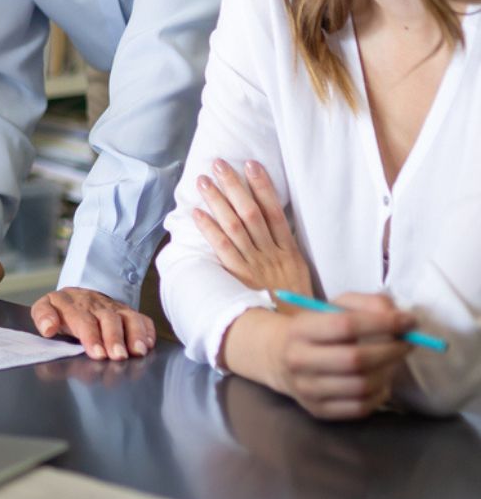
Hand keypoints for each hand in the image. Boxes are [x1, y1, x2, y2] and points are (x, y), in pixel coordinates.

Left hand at [30, 287, 154, 360]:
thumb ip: (43, 317)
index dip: (91, 336)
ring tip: (138, 352)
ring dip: (135, 335)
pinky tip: (148, 345)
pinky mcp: (128, 312)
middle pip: (109, 319)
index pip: (83, 320)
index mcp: (73, 304)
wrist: (77, 295)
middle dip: (114, 338)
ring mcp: (114, 308)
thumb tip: (48, 328)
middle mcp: (96, 304)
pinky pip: (142, 319)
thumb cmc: (61, 309)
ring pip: (129, 318)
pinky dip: (147, 331)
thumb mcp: (45, 308)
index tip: (97, 353)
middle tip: (118, 356)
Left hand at [193, 158, 310, 295]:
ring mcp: (255, 265)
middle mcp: (272, 254)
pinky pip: (223, 249)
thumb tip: (278, 226)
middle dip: (235, 185)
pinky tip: (197, 214)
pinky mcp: (239, 278)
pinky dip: (210, 230)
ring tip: (204, 181)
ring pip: (235, 225)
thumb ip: (289, 250)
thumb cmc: (297, 306)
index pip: (275, 211)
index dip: (263, 186)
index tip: (251, 164)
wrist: (295, 334)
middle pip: (251, 212)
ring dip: (218, 201)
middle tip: (219, 163)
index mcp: (289, 251)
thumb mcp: (301, 274)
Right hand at [267, 293, 413, 419]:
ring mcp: (307, 389)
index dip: (383, 323)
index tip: (409, 321)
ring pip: (362, 385)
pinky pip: (361, 407)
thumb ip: (369, 304)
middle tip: (408, 343)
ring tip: (393, 360)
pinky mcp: (319, 410)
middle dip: (391, 350)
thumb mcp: (336, 307)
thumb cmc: (318, 329)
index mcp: (300, 329)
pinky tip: (381, 379)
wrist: (281, 359)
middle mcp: (298, 360)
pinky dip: (380, 393)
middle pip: (355, 359)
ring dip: (388, 372)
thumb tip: (401, 319)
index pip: (346, 325)